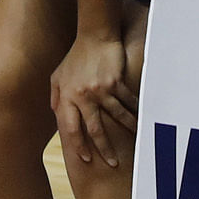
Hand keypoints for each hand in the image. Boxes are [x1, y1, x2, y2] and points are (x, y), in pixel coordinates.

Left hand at [50, 28, 138, 168]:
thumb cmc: (75, 57)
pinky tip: (142, 120)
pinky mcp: (116, 82)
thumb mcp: (57, 76)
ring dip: (126, 131)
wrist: (94, 36)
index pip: (70, 128)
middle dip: (104, 148)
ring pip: (116, 117)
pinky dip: (136, 112)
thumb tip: (56, 114)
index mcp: (67, 97)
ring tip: (135, 141)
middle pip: (95, 129)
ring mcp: (100, 90)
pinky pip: (128, 102)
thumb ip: (56, 96)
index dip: (78, 145)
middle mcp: (83, 96)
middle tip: (113, 163)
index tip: (86, 158)